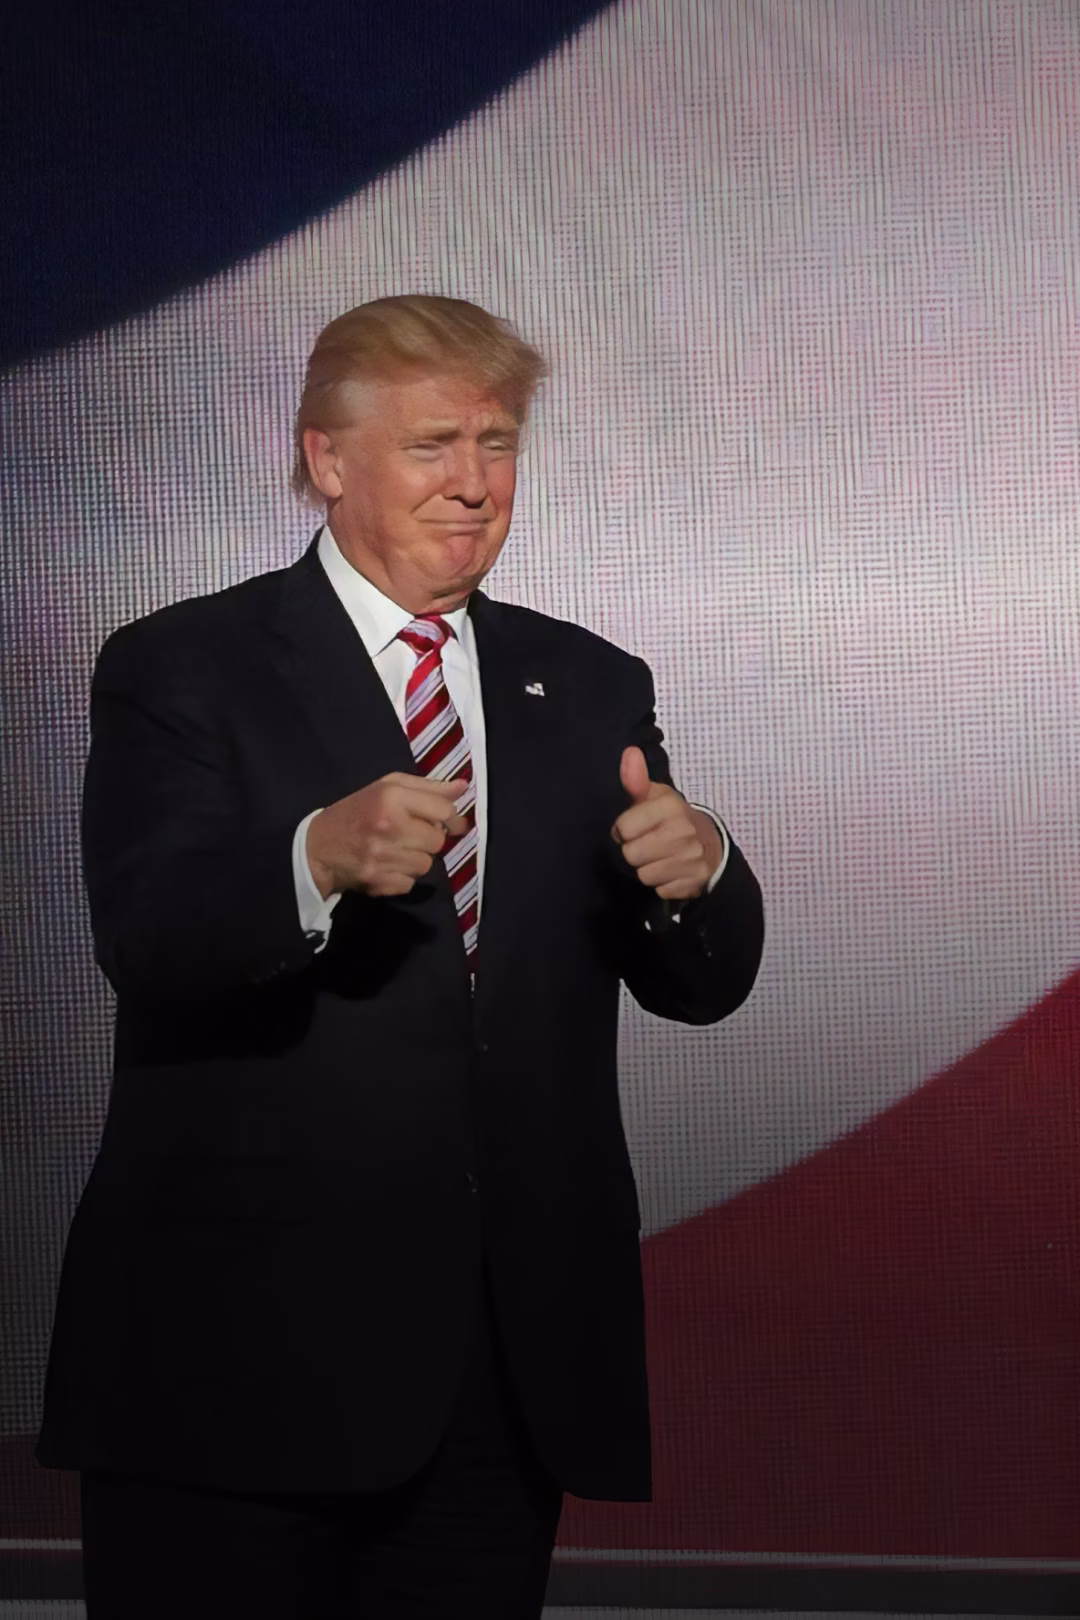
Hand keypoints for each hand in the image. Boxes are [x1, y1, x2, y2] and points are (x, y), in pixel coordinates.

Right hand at [306, 773, 468, 899]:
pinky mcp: (378, 881)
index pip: (442, 810)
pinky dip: (403, 877)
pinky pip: (411, 883)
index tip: (454, 823)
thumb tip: (463, 787)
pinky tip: (387, 865)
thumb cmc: (357, 811)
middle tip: (412, 834)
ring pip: (426, 865)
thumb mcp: (387, 788)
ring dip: (416, 859)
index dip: (453, 818)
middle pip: (437, 840)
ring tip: (396, 850)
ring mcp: (383, 856)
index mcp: (391, 797)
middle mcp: (389, 826)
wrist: (317, 848)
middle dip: (429, 839)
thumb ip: (428, 787)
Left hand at [611, 747, 722, 900]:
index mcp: (671, 806)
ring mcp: (692, 857)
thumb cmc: (672, 818)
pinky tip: (671, 871)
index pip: (624, 829)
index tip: (635, 827)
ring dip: (648, 869)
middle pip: (632, 855)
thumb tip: (629, 752)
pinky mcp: (695, 880)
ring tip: (659, 858)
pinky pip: (661, 890)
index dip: (624, 830)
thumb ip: (636, 779)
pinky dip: (663, 884)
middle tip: (648, 844)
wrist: (710, 844)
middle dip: (635, 852)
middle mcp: (684, 831)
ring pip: (645, 875)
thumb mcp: (654, 796)